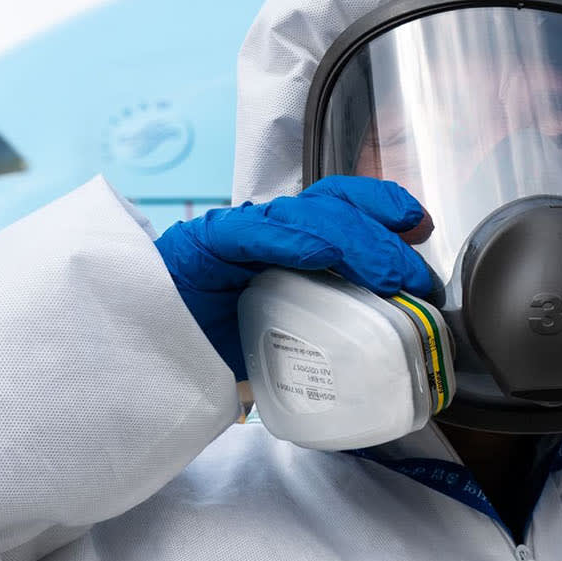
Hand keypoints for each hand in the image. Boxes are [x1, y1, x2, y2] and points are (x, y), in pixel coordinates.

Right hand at [156, 177, 439, 377]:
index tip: (422, 227)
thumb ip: (327, 331)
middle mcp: (267, 229)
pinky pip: (253, 236)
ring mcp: (236, 235)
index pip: (344, 205)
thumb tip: (388, 353)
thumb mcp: (286, 340)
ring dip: (355, 242)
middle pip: (335, 205)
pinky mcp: (202, 248)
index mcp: (289, 242)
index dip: (386, 206)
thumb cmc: (213, 350)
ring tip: (388, 275)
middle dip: (384, 234)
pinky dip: (292, 242)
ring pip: (306, 216)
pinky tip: (319, 254)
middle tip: (416, 276)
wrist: (138, 355)